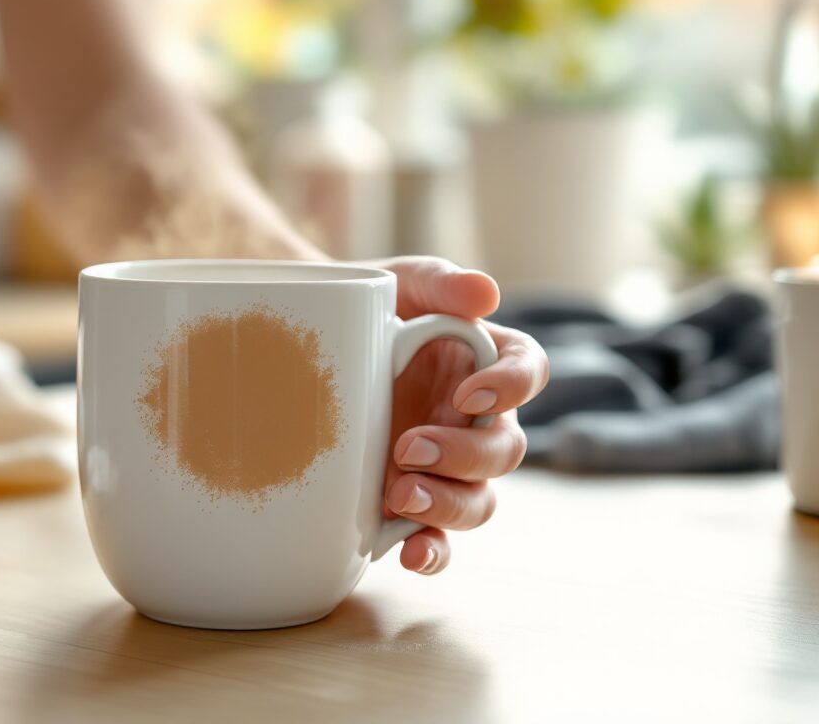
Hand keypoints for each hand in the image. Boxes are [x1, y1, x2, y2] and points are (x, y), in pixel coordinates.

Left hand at [378, 256, 548, 574]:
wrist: (310, 344)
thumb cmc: (369, 308)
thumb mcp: (401, 283)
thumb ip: (441, 283)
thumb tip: (483, 293)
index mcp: (486, 363)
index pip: (527, 373)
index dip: (510, 388)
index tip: (470, 394)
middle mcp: (476, 422)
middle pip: (503, 451)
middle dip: (462, 456)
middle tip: (408, 446)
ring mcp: (446, 467)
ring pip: (477, 501)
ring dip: (447, 505)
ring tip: (399, 496)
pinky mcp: (412, 499)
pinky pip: (437, 538)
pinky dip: (431, 552)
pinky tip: (409, 554)